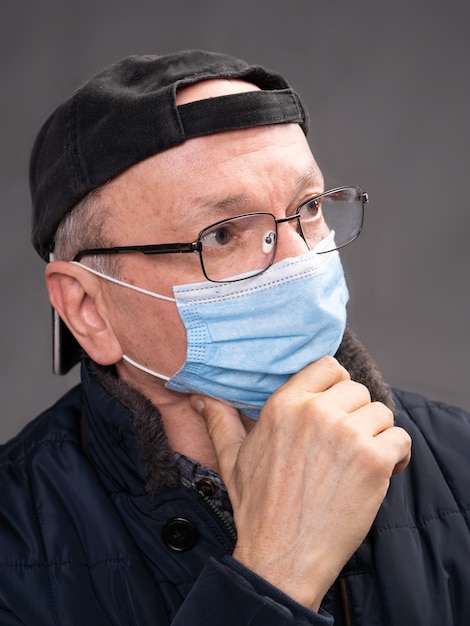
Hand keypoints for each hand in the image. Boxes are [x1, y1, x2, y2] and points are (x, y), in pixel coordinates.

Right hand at [190, 356, 410, 610]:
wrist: (281, 555)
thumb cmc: (258, 508)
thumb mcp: (232, 458)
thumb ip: (219, 419)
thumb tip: (201, 397)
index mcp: (284, 404)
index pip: (328, 366)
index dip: (335, 385)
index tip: (335, 407)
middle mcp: (316, 412)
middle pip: (357, 389)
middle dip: (356, 414)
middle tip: (346, 442)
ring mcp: (346, 434)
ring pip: (381, 413)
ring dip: (377, 435)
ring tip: (362, 459)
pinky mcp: (373, 461)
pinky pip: (401, 439)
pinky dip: (397, 455)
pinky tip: (381, 472)